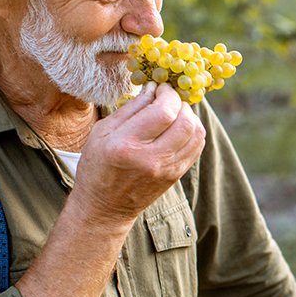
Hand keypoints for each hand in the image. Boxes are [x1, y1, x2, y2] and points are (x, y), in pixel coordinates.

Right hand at [74, 82, 204, 223]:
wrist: (104, 208)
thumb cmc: (98, 166)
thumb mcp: (102, 132)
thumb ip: (130, 108)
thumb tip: (153, 88)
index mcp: (126, 145)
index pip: (164, 112)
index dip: (168, 94)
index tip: (161, 88)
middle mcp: (150, 159)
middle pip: (185, 122)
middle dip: (181, 103)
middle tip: (169, 99)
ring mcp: (166, 170)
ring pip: (197, 134)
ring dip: (189, 116)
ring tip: (174, 112)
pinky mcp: (175, 176)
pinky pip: (197, 147)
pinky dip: (193, 131)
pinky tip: (178, 128)